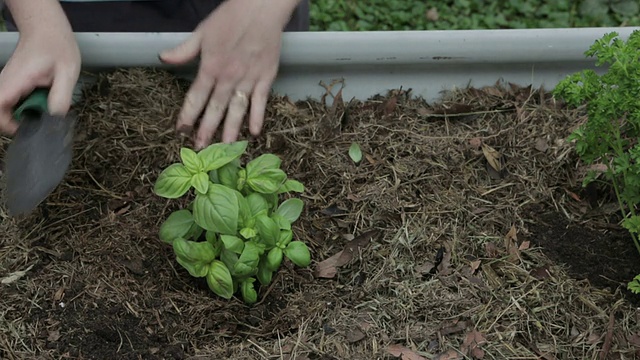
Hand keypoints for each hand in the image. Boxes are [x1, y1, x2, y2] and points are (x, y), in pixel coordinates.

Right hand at [0, 1, 79, 134]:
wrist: (47, 29)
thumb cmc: (57, 47)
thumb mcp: (67, 73)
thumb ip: (61, 97)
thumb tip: (55, 119)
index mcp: (17, 81)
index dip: (7, 124)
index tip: (27, 128)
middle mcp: (7, 83)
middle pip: (1, 111)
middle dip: (20, 122)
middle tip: (43, 121)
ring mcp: (9, 83)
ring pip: (9, 107)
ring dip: (27, 113)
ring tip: (47, 109)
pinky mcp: (14, 84)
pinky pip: (16, 101)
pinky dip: (29, 105)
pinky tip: (45, 100)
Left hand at [160, 0, 299, 148]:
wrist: (260, 8)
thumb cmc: (230, 17)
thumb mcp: (202, 32)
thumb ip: (184, 50)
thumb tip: (163, 58)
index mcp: (211, 67)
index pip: (196, 96)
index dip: (188, 115)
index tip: (181, 130)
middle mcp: (229, 77)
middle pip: (216, 109)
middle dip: (207, 130)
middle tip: (201, 149)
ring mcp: (249, 79)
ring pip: (238, 109)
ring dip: (231, 130)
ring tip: (226, 148)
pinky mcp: (266, 77)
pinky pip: (261, 102)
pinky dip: (258, 117)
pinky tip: (254, 133)